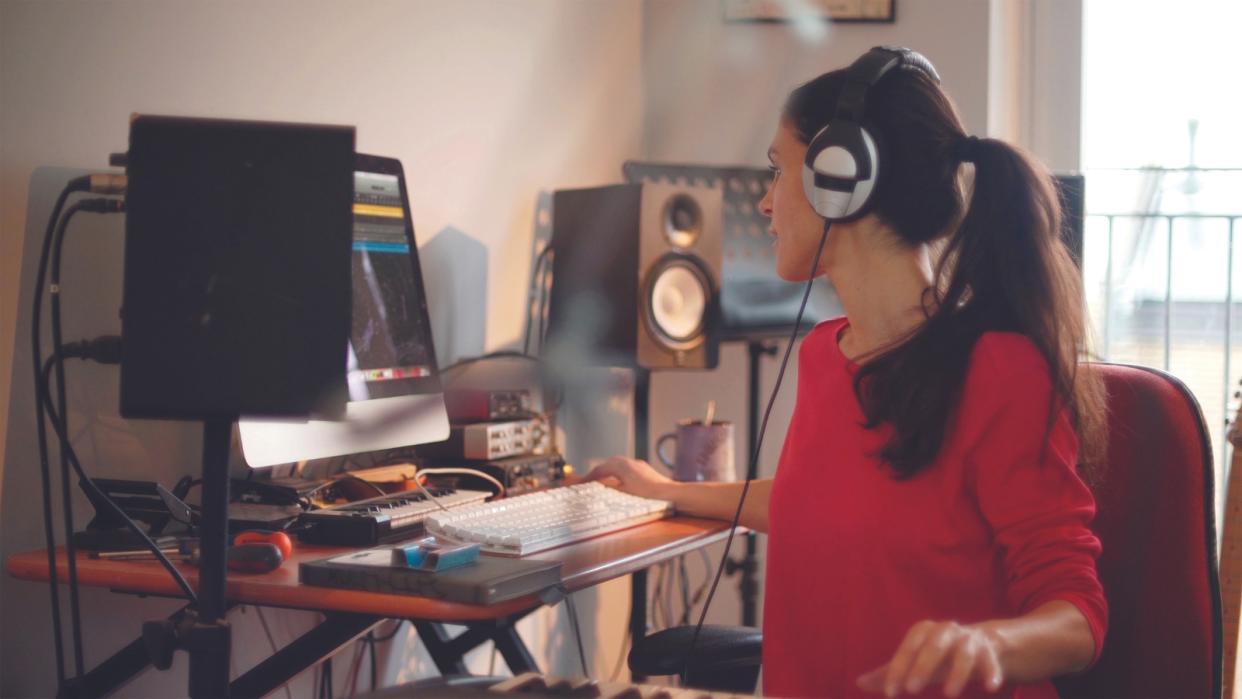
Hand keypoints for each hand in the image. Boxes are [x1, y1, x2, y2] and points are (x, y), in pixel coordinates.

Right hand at [584, 456, 673, 499]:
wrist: (668, 492)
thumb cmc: (647, 493)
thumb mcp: (622, 492)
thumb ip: (608, 486)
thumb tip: (596, 484)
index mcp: (619, 465)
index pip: (598, 470)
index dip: (588, 477)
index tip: (580, 483)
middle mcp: (627, 461)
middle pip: (606, 466)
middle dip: (596, 474)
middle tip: (587, 482)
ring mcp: (635, 464)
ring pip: (615, 466)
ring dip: (606, 473)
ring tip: (599, 482)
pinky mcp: (642, 469)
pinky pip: (624, 469)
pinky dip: (616, 474)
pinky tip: (617, 482)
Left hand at [856, 620, 1003, 696]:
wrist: (979, 643)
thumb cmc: (938, 654)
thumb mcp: (914, 661)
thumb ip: (890, 672)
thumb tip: (859, 683)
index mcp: (923, 631)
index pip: (908, 648)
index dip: (897, 669)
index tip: (891, 694)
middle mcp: (946, 630)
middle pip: (933, 645)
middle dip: (922, 667)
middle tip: (912, 689)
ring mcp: (969, 639)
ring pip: (964, 652)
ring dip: (958, 673)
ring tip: (950, 694)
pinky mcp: (989, 650)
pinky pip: (991, 660)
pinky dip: (991, 672)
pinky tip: (990, 687)